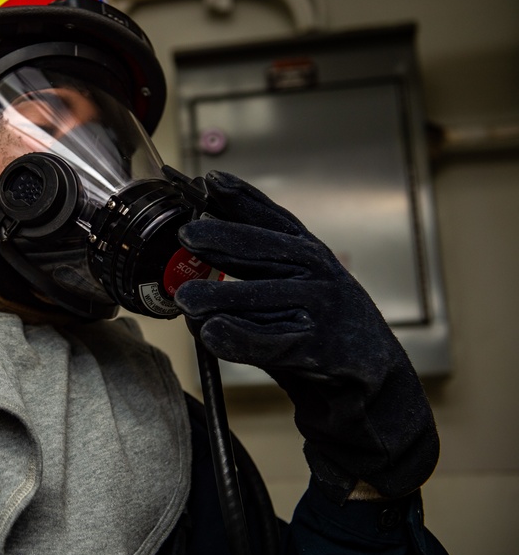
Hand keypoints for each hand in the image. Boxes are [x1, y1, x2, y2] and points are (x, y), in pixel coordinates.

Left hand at [175, 171, 438, 501]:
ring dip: (222, 296)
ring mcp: (319, 307)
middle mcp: (315, 271)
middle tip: (187, 235)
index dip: (240, 197)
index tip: (208, 182)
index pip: (270, 216)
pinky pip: (270, 342)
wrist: (368, 372)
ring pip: (262, 296)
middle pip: (264, 249)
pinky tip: (212, 333)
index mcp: (305, 248)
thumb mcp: (290, 277)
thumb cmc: (314, 318)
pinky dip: (239, 338)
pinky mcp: (316, 347)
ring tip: (186, 298)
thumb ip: (249, 259)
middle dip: (224, 239)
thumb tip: (190, 238)